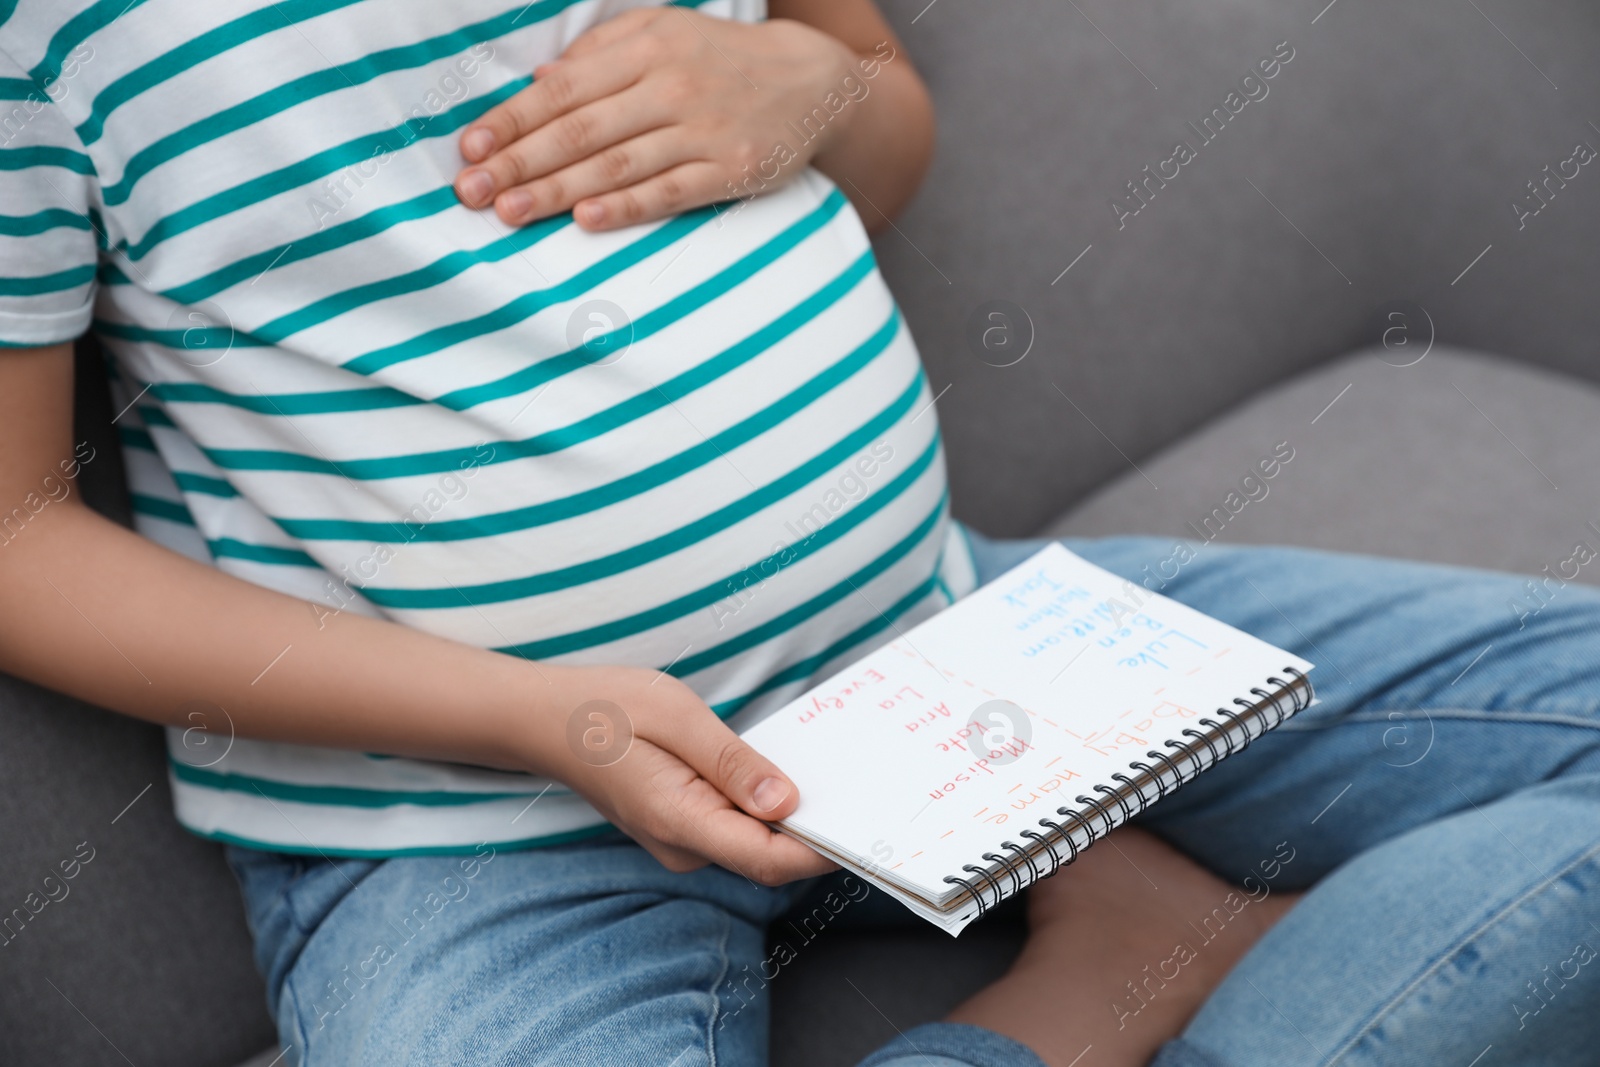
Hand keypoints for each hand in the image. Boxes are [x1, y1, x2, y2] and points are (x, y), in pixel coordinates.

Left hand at [454, 8, 858, 230]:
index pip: (563, 89)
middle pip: (581, 130)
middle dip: (520, 162)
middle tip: (471, 192)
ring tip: (510, 212)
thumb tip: (540, 84)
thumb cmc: (722, 59)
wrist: (814, 79)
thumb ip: (601, 55)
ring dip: (557, 191)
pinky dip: (626, 207)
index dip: (513, 121)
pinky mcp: (731, 169)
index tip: (471, 149)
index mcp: (646, 49)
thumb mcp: (663, 32)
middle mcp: (670, 86)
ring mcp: (702, 130)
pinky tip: (585, 220)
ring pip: (616, 164)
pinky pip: (669, 191)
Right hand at [530, 664, 837, 884]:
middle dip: (815, 826)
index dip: (821, 850)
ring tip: (827, 769)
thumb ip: (731, 763)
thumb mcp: (676, 717)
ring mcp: (681, 841)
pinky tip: (776, 769)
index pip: (768, 859)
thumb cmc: (605, 708)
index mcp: (680, 820)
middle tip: (860, 785)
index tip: (863, 825)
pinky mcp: (682, 826)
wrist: (545, 719)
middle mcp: (683, 845)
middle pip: (769, 854)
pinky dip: (762, 805)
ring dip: (790, 813)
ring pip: (754, 840)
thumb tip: (786, 804)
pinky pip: (736, 826)